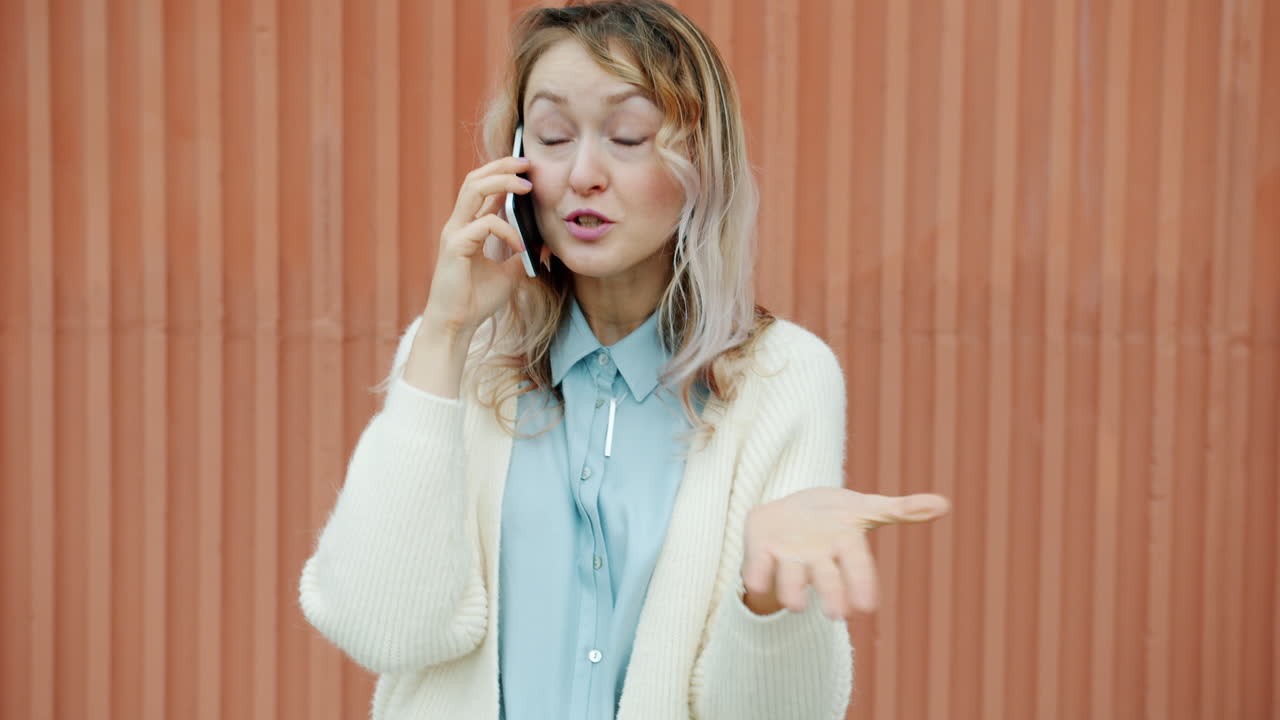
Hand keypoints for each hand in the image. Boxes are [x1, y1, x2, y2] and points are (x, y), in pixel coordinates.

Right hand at [422, 156, 534, 334]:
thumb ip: (521, 254)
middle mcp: (459, 224)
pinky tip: (521, 246)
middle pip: (475, 179)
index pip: (483, 188)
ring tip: (527, 186)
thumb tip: (546, 243)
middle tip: (527, 163)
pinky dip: (506, 230)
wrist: (455, 325)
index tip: (528, 167)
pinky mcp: (455, 247)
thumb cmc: (477, 299)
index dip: (504, 173)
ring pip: (474, 190)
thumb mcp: (509, 273)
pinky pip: (484, 225)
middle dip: (502, 166)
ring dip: (502, 182)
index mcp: (469, 227)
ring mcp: (455, 233)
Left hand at [740, 488, 950, 619]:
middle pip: (826, 579)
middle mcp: (817, 560)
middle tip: (837, 617)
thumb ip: (900, 510)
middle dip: (832, 595)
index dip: (861, 585)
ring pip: (791, 578)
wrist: (790, 512)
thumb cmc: (834, 516)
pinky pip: (758, 565)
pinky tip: (753, 582)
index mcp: (844, 547)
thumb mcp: (865, 508)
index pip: (857, 567)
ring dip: (793, 590)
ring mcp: (789, 557)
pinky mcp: (761, 550)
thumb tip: (944, 504)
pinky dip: (756, 573)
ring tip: (797, 606)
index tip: (867, 606)